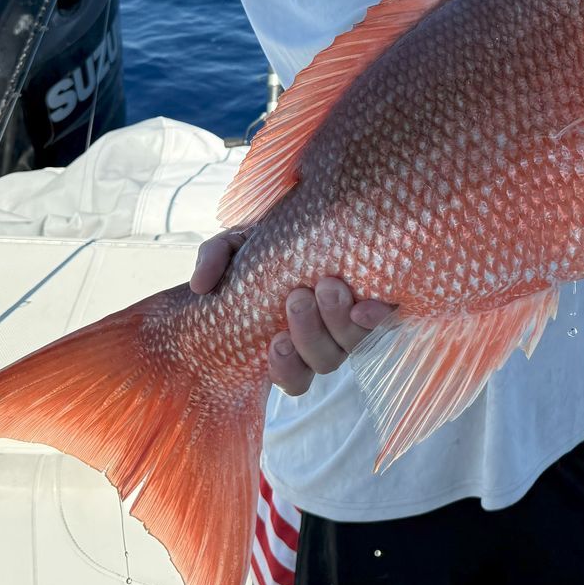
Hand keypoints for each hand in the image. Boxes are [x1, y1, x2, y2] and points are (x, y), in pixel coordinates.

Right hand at [191, 228, 395, 396]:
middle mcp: (324, 336)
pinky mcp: (381, 300)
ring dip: (337, 322)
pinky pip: (384, 322)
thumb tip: (200, 286)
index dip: (287, 369)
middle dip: (310, 334)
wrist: (312, 208)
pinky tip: (368, 304)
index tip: (277, 342)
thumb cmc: (270, 238)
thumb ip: (214, 260)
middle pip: (322, 361)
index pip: (292, 376)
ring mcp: (353, 320)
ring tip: (327, 286)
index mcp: (288, 336)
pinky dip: (376, 317)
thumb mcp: (236, 245)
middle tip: (298, 295)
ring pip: (350, 345)